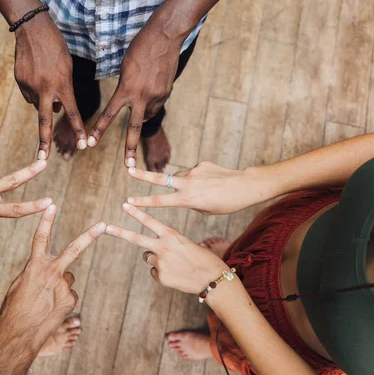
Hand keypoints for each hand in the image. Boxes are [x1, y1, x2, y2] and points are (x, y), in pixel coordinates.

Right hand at [0, 204, 104, 374]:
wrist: (19, 333)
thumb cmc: (15, 308)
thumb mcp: (20, 283)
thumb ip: (36, 271)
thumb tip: (47, 269)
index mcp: (35, 264)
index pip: (41, 238)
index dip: (46, 220)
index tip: (52, 205)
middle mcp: (52, 271)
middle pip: (75, 248)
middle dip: (90, 236)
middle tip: (103, 225)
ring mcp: (64, 286)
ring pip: (68, 278)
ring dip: (60, 285)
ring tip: (45, 300)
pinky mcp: (70, 299)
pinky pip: (70, 294)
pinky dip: (62, 300)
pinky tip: (51, 309)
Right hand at [14, 14, 85, 158]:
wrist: (32, 29)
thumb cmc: (55, 47)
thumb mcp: (67, 68)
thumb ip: (63, 91)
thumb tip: (55, 109)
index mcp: (62, 84)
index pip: (73, 112)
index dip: (79, 130)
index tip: (84, 146)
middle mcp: (45, 88)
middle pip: (45, 121)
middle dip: (44, 141)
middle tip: (43, 159)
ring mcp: (29, 86)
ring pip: (37, 103)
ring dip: (42, 99)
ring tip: (44, 78)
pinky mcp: (19, 82)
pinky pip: (28, 94)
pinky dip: (33, 91)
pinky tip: (35, 75)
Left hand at [86, 25, 182, 166]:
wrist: (165, 37)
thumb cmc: (139, 48)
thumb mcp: (125, 69)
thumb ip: (126, 89)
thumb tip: (133, 106)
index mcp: (126, 89)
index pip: (109, 114)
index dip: (99, 130)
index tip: (90, 143)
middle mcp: (142, 96)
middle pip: (133, 128)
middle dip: (130, 148)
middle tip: (128, 166)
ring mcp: (157, 96)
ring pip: (147, 115)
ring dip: (142, 114)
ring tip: (143, 95)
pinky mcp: (167, 93)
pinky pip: (156, 104)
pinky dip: (152, 102)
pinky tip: (152, 88)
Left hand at [105, 203, 226, 293]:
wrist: (212, 279)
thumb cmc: (202, 259)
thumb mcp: (185, 244)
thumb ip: (166, 244)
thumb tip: (149, 254)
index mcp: (171, 235)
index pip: (150, 221)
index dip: (136, 213)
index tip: (125, 205)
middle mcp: (163, 247)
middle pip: (136, 239)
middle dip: (119, 232)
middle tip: (106, 227)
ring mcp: (160, 263)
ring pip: (149, 258)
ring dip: (157, 260)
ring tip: (175, 264)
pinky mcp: (160, 277)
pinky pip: (155, 272)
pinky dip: (163, 273)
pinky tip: (176, 274)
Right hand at [125, 162, 271, 214]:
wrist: (245, 185)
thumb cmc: (226, 204)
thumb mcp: (205, 210)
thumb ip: (189, 201)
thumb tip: (180, 192)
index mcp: (187, 199)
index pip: (160, 201)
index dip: (143, 202)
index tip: (128, 202)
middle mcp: (187, 183)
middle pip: (159, 179)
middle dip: (142, 175)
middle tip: (128, 169)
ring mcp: (193, 171)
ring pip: (178, 177)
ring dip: (181, 183)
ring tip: (200, 190)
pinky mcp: (200, 164)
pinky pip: (192, 172)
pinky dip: (196, 178)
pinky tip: (210, 182)